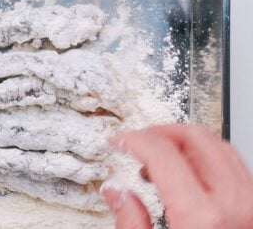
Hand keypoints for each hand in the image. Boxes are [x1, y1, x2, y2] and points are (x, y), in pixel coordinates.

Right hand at [102, 125, 252, 228]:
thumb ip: (131, 224)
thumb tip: (117, 193)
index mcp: (203, 218)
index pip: (162, 153)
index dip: (134, 140)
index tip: (119, 141)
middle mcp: (236, 204)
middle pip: (195, 138)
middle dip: (160, 132)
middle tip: (137, 142)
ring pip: (219, 145)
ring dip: (184, 142)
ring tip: (159, 158)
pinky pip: (235, 165)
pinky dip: (207, 157)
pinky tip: (189, 172)